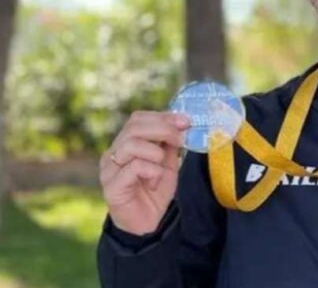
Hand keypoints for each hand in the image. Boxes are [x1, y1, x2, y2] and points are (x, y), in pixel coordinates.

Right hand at [100, 111, 188, 234]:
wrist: (148, 223)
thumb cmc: (155, 191)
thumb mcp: (168, 163)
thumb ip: (170, 144)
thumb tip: (182, 124)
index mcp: (125, 144)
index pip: (138, 119)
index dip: (162, 117)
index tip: (185, 121)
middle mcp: (113, 154)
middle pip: (134, 127)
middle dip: (163, 129)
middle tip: (180, 139)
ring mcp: (109, 169)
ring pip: (131, 144)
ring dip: (156, 153)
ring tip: (162, 168)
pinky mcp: (111, 186)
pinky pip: (134, 167)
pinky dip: (152, 171)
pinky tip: (154, 183)